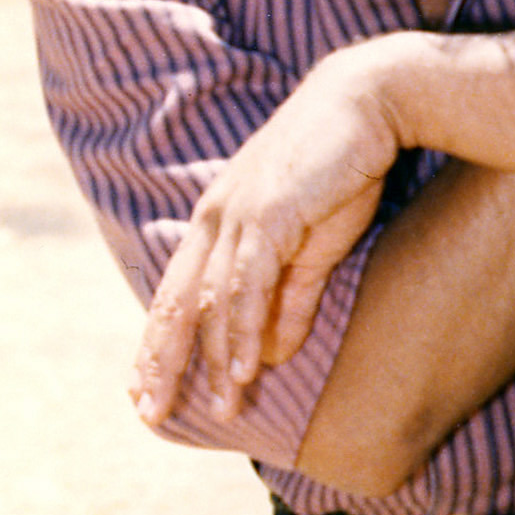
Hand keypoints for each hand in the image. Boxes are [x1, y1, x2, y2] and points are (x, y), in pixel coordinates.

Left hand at [130, 45, 404, 426]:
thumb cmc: (343, 167)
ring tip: (220, 408)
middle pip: (175, 301)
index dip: (158, 341)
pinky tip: (244, 368)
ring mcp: (236, 213)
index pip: (176, 292)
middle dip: (160, 360)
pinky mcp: (268, 213)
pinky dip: (242, 329)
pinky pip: (247, 284)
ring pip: (211, 301)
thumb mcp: (315, 244)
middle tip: (149, 411)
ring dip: (213, 359)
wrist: (370, 102)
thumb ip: (291, 298)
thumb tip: (270, 354)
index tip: (144, 387)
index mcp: (216, 220)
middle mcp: (213, 217)